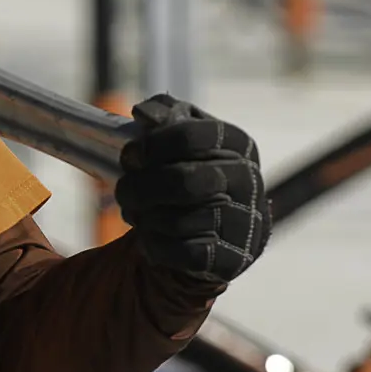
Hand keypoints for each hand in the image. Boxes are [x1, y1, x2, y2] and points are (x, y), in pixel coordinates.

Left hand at [115, 94, 267, 293]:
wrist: (218, 227)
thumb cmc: (195, 171)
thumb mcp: (184, 136)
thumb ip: (165, 114)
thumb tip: (143, 114)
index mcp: (238, 144)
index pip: (190, 135)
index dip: (153, 144)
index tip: (132, 154)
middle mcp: (247, 181)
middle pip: (183, 180)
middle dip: (141, 186)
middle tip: (123, 189)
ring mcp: (244, 222)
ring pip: (178, 220)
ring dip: (144, 217)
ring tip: (134, 211)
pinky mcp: (232, 258)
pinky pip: (182, 253)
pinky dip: (155, 245)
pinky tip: (147, 235)